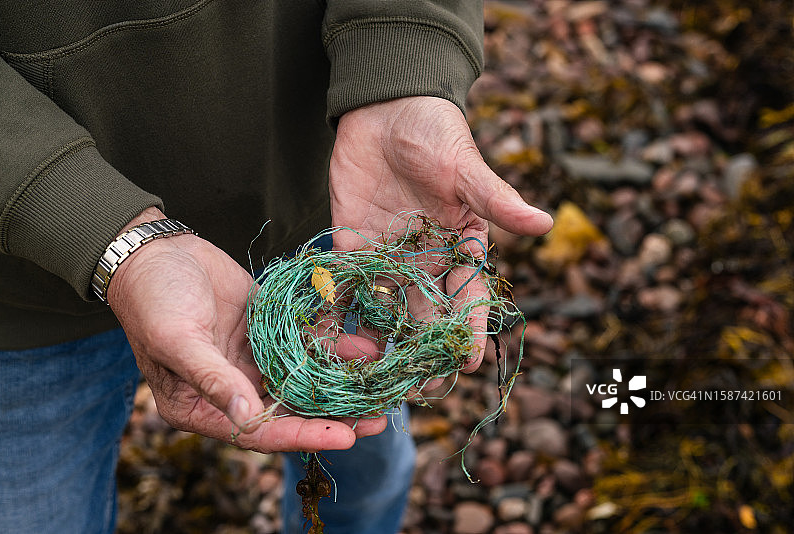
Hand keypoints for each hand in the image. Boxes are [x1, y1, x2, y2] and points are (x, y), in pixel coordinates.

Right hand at [108, 208, 385, 452]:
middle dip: (334, 416)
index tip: (346, 437)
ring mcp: (253, 360)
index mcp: (202, 406)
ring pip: (303, 380)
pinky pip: (304, 344)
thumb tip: (247, 416)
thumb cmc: (153, 299)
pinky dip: (330, 345)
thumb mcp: (178, 340)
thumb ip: (213, 378)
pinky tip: (362, 346)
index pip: (260, 431)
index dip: (303, 435)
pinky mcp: (268, 332)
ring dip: (339, 383)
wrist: (156, 252)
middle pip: (289, 411)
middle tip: (379, 419)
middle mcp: (233, 389)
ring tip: (382, 386)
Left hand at [330, 96, 552, 371]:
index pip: (467, 296)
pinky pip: (346, 285)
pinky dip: (340, 311)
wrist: (385, 108)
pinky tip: (331, 340)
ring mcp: (386, 256)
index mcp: (458, 246)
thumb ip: (495, 200)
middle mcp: (425, 260)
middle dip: (425, 351)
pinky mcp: (351, 244)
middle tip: (421, 389)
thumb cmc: (435, 133)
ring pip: (386, 309)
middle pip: (427, 314)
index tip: (469, 362)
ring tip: (374, 378)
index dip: (469, 328)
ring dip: (382, 341)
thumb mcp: (466, 168)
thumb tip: (545, 222)